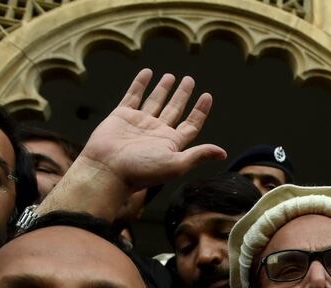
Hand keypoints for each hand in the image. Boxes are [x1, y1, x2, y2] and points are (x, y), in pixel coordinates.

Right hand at [40, 69, 225, 218]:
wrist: (108, 170)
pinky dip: (140, 84)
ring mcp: (139, 123)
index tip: (207, 95)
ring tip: (171, 76)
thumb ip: (198, 155)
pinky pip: (133, 96)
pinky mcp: (121, 116)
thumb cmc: (142, 171)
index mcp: (171, 143)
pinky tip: (148, 73)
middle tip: (189, 80)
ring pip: (155, 101)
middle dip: (182, 95)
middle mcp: (156, 132)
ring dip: (163, 89)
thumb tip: (222, 153)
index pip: (191, 124)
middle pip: (174, 109)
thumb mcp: (176, 164)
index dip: (200, 111)